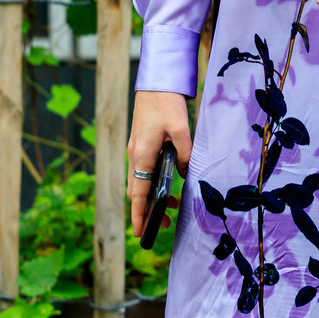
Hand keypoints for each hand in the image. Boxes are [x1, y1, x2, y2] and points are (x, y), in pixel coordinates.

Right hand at [127, 90, 192, 240]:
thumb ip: (183, 153)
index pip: (137, 193)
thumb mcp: (181, 129)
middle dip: (146, 211)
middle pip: (136, 192)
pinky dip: (149, 183)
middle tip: (163, 224)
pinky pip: (141, 171)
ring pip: (138, 182)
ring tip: (169, 207)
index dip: (139, 214)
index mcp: (142, 155)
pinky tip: (164, 185)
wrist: (156, 85)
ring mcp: (135, 150)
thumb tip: (183, 174)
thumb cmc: (167, 105)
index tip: (140, 232)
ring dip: (149, 197)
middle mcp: (134, 155)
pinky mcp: (139, 144)